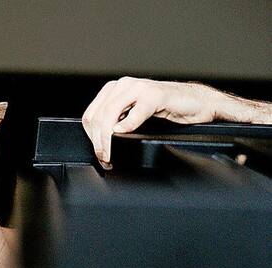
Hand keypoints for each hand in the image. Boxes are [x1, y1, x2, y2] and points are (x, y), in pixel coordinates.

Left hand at [82, 77, 219, 168]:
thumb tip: (99, 145)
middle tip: (105, 160)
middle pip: (97, 117)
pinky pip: (133, 114)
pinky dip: (126, 128)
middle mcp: (124, 85)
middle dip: (98, 143)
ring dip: (107, 140)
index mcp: (116, 90)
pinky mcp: (155, 95)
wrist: (198, 104)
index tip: (100, 155)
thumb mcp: (134, 117)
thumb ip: (116, 124)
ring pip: (109, 115)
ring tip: (111, 154)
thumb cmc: (168, 112)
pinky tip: (125, 137)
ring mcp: (139, 88)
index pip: (90, 116)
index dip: (91, 139)